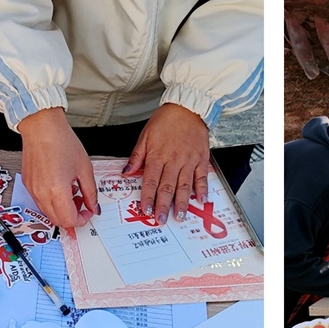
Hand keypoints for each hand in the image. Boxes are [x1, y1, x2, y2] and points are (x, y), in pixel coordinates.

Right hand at [17, 106, 98, 232]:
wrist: (42, 128)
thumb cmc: (62, 142)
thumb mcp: (84, 167)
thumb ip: (90, 191)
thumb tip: (93, 206)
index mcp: (57, 190)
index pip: (69, 220)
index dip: (81, 219)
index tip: (88, 211)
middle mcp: (42, 194)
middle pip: (57, 221)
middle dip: (72, 216)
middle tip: (81, 202)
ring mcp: (32, 191)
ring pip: (48, 213)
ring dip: (61, 209)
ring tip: (71, 191)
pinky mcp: (28, 186)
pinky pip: (40, 202)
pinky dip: (52, 202)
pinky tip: (60, 186)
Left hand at [123, 102, 208, 224]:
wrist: (188, 107)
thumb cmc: (166, 120)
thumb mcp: (146, 135)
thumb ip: (137, 156)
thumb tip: (126, 172)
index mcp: (158, 155)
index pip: (150, 181)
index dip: (148, 197)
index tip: (145, 211)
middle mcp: (174, 160)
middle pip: (167, 187)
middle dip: (163, 206)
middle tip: (161, 220)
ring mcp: (189, 160)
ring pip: (184, 185)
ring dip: (181, 203)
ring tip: (179, 216)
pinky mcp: (202, 159)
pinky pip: (202, 177)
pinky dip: (202, 189)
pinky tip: (200, 201)